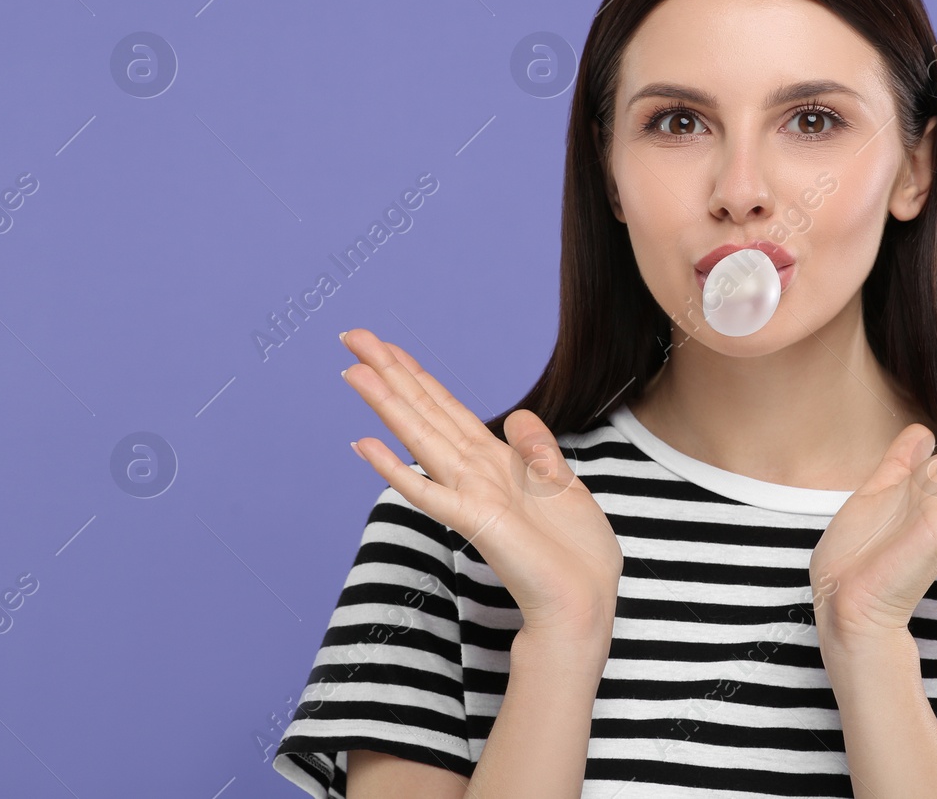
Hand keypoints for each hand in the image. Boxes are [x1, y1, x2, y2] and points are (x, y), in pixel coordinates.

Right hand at [339, 328, 622, 640]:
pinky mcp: (475, 521)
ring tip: (353, 370)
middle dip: (390, 372)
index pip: (445, 408)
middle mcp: (474, 472)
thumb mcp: (563, 485)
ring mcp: (470, 495)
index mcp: (495, 461)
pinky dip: (396, 469)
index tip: (386, 344)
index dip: (416, 374)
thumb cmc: (574, 555)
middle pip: (424, 411)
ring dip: (387, 404)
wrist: (583, 601)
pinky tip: (365, 445)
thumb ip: (536, 450)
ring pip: (420, 438)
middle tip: (352, 334)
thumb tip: (518, 415)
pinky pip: (429, 492)